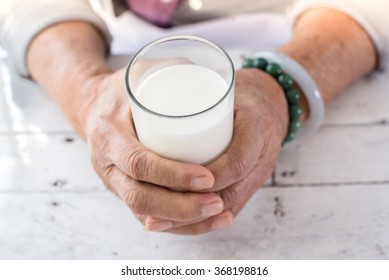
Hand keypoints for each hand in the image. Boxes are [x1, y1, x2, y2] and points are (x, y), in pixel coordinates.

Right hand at [81, 68, 234, 232]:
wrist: (92, 106)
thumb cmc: (123, 89)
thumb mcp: (143, 72)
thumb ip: (175, 70)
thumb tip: (216, 76)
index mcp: (108, 133)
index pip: (139, 163)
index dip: (173, 175)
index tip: (208, 177)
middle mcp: (105, 163)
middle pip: (141, 197)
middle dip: (182, 207)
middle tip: (217, 202)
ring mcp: (111, 179)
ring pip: (143, 211)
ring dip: (181, 220)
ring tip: (217, 213)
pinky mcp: (122, 188)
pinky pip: (145, 212)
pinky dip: (172, 222)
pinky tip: (201, 221)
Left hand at [147, 69, 288, 233]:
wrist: (270, 102)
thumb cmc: (239, 91)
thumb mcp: (221, 83)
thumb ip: (189, 80)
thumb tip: (144, 81)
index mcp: (258, 126)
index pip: (237, 161)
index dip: (208, 177)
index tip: (174, 181)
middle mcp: (264, 154)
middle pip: (231, 193)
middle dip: (191, 208)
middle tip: (155, 211)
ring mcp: (260, 171)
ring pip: (228, 206)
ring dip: (193, 220)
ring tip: (157, 223)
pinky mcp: (251, 181)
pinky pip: (231, 206)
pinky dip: (205, 219)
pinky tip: (180, 224)